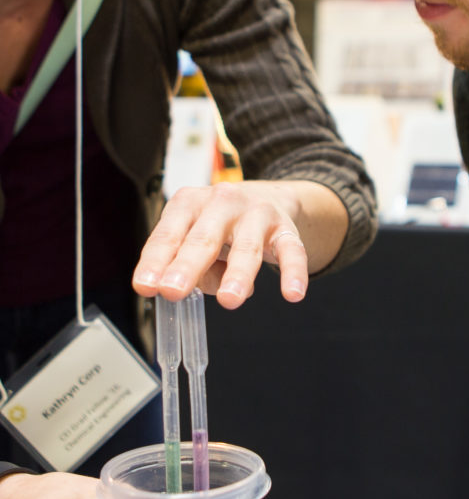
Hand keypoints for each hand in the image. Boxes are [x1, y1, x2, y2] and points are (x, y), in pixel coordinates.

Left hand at [133, 179, 346, 308]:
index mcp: (189, 203)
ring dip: (238, 274)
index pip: (168, 235)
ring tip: (230, 300)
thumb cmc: (218, 225)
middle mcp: (221, 202)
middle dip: (187, 266)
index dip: (156, 261)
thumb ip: (186, 263)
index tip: (145, 286)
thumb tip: (185, 289)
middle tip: (172, 290)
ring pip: (246, 247)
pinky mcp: (285, 229)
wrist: (267, 198)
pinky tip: (292, 294)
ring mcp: (256, 214)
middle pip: (203, 238)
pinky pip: (291, 252)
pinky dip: (293, 273)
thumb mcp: (194, 235)